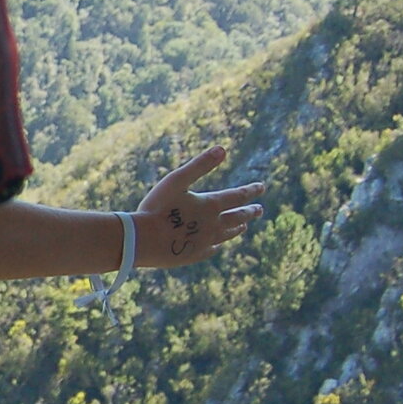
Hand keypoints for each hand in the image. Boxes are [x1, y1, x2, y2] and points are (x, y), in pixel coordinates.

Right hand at [136, 146, 263, 265]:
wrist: (141, 240)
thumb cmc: (156, 207)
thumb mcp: (176, 180)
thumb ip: (200, 164)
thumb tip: (222, 148)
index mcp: (211, 205)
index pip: (238, 196)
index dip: (250, 190)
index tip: (261, 187)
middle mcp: (213, 225)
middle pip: (238, 217)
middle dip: (250, 212)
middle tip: (259, 209)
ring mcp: (205, 242)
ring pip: (227, 234)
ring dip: (237, 228)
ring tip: (244, 226)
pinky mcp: (194, 255)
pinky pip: (211, 249)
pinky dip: (218, 245)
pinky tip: (218, 245)